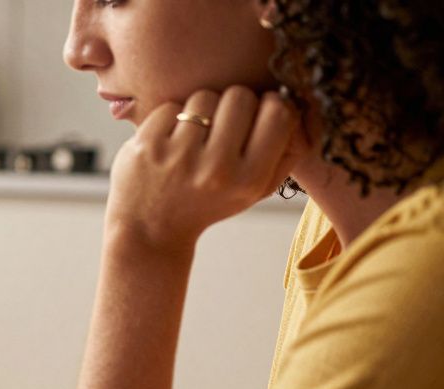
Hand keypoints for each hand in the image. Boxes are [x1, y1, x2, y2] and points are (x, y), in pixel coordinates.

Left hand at [105, 85, 309, 247]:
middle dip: (234, 104)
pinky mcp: (147, 146)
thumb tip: (301, 103)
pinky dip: (171, 117)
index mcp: (249, 179)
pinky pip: (171, 105)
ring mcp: (178, 157)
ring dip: (201, 110)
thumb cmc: (207, 203)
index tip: (260, 113)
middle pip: (241, 95)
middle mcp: (215, 169)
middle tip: (222, 126)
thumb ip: (286, 152)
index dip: (271, 104)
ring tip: (194, 137)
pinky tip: (168, 142)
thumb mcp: (254, 191)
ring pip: (204, 96)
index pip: (278, 112)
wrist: (149, 232)